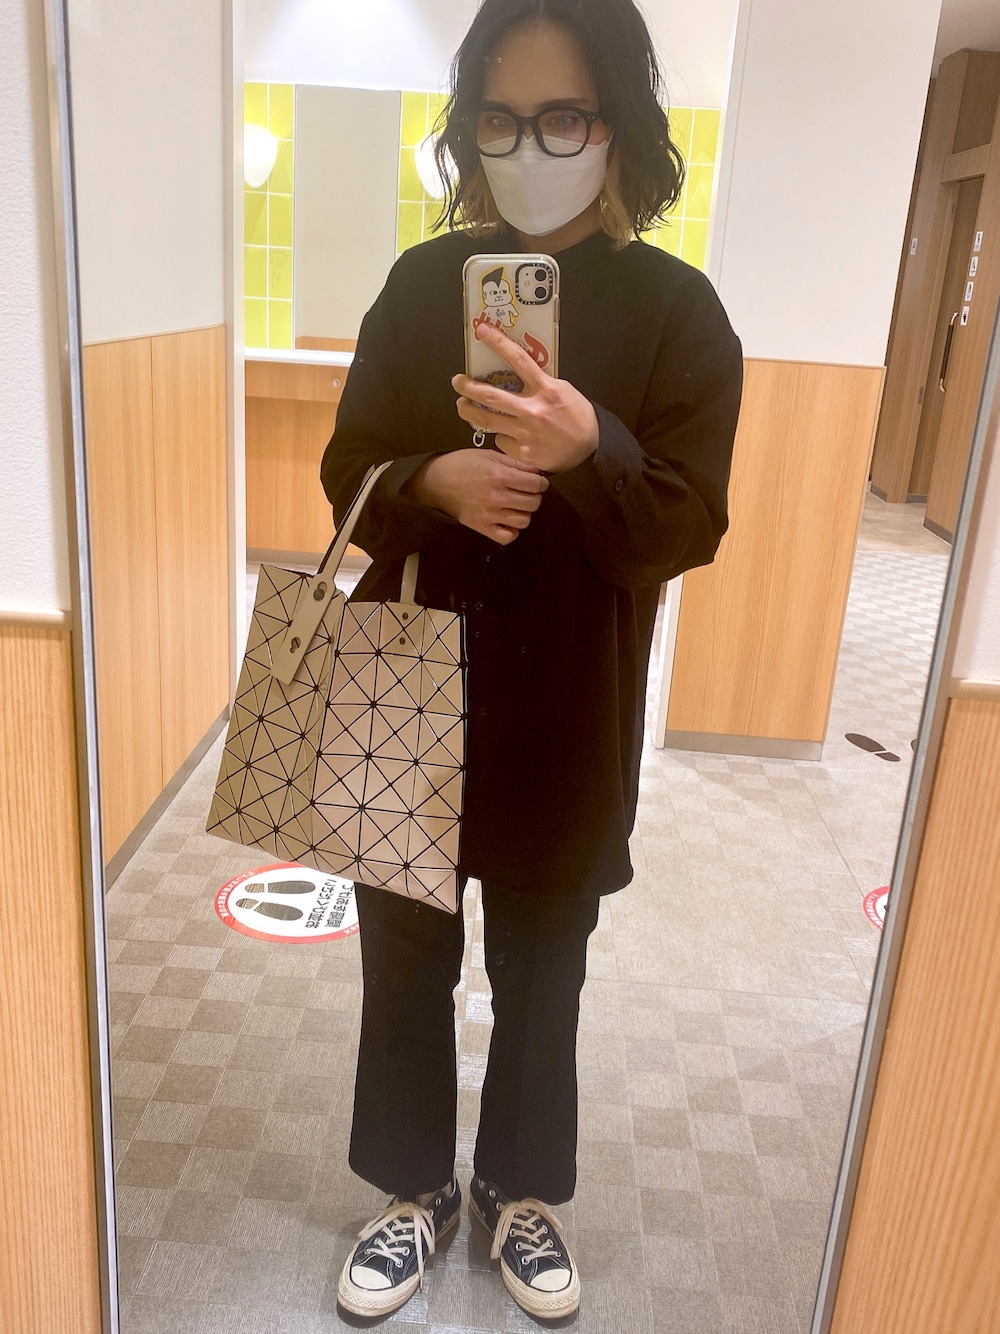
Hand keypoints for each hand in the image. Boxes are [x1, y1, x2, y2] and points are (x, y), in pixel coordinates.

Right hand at [407, 448, 548, 544]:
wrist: (436, 482)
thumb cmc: (463, 465)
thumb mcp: (489, 456)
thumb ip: (515, 463)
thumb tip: (537, 471)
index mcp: (500, 476)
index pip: (536, 484)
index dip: (541, 482)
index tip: (536, 482)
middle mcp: (497, 497)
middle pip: (534, 503)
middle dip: (534, 496)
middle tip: (526, 493)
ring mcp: (490, 514)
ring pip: (524, 520)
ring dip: (524, 513)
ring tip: (516, 506)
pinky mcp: (482, 527)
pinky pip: (508, 537)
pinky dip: (512, 531)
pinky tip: (507, 521)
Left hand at [452, 321, 599, 472]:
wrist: (591, 448)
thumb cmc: (578, 416)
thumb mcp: (563, 390)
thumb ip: (540, 383)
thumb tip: (516, 374)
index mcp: (546, 389)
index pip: (518, 360)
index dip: (497, 342)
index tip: (481, 330)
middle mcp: (533, 410)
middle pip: (491, 396)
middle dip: (468, 387)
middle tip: (457, 381)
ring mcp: (526, 433)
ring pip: (487, 421)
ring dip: (469, 411)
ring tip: (462, 405)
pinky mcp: (523, 453)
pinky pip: (501, 441)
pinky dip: (501, 436)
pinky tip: (507, 435)